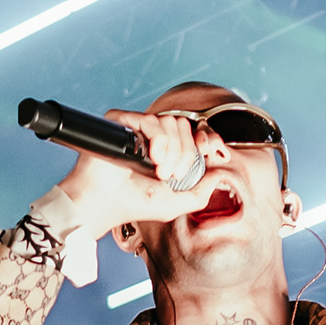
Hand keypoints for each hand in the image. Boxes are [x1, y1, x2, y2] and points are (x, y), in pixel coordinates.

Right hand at [35, 107, 213, 242]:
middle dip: (184, 153)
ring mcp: (136, 128)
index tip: (195, 165)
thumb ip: (201, 194)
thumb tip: (221, 174)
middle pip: (184, 125)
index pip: (191, 133)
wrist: (105, 204)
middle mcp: (152, 137)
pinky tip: (153, 159)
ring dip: (172, 150)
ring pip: (171, 122)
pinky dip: (158, 140)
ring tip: (158, 171)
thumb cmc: (133, 205)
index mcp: (165, 151)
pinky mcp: (121, 122)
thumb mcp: (175, 204)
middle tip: (169, 175)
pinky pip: (150, 119)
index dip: (200, 144)